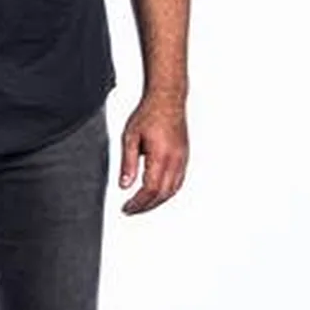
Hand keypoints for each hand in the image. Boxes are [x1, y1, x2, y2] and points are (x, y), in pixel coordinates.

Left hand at [117, 94, 188, 214]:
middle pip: (162, 194)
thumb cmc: (149, 114)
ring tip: (142, 205)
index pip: (150, 189)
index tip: (127, 207)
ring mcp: (182, 160)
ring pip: (172, 191)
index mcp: (160, 156)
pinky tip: (157, 193)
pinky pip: (178, 182)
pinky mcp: (184, 157)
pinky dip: (167, 193)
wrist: (167, 99)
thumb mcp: (130, 137)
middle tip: (131, 209)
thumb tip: (124, 185)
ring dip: (157, 202)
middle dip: (146, 206)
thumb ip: (128, 163)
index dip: (138, 203)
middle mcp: (174, 160)